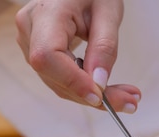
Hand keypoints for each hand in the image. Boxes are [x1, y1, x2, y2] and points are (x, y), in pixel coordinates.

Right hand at [15, 0, 140, 111]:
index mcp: (46, 12)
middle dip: (90, 94)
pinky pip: (58, 78)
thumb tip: (99, 83)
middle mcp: (30, 28)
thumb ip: (104, 47)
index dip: (72, 81)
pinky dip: (83, 87)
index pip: (48, 56)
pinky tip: (107, 90)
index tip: (100, 97)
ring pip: (56, 82)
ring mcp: (29, 41)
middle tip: (129, 102)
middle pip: (53, 75)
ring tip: (125, 97)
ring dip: (90, 95)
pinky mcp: (36, 50)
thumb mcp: (108, 12)